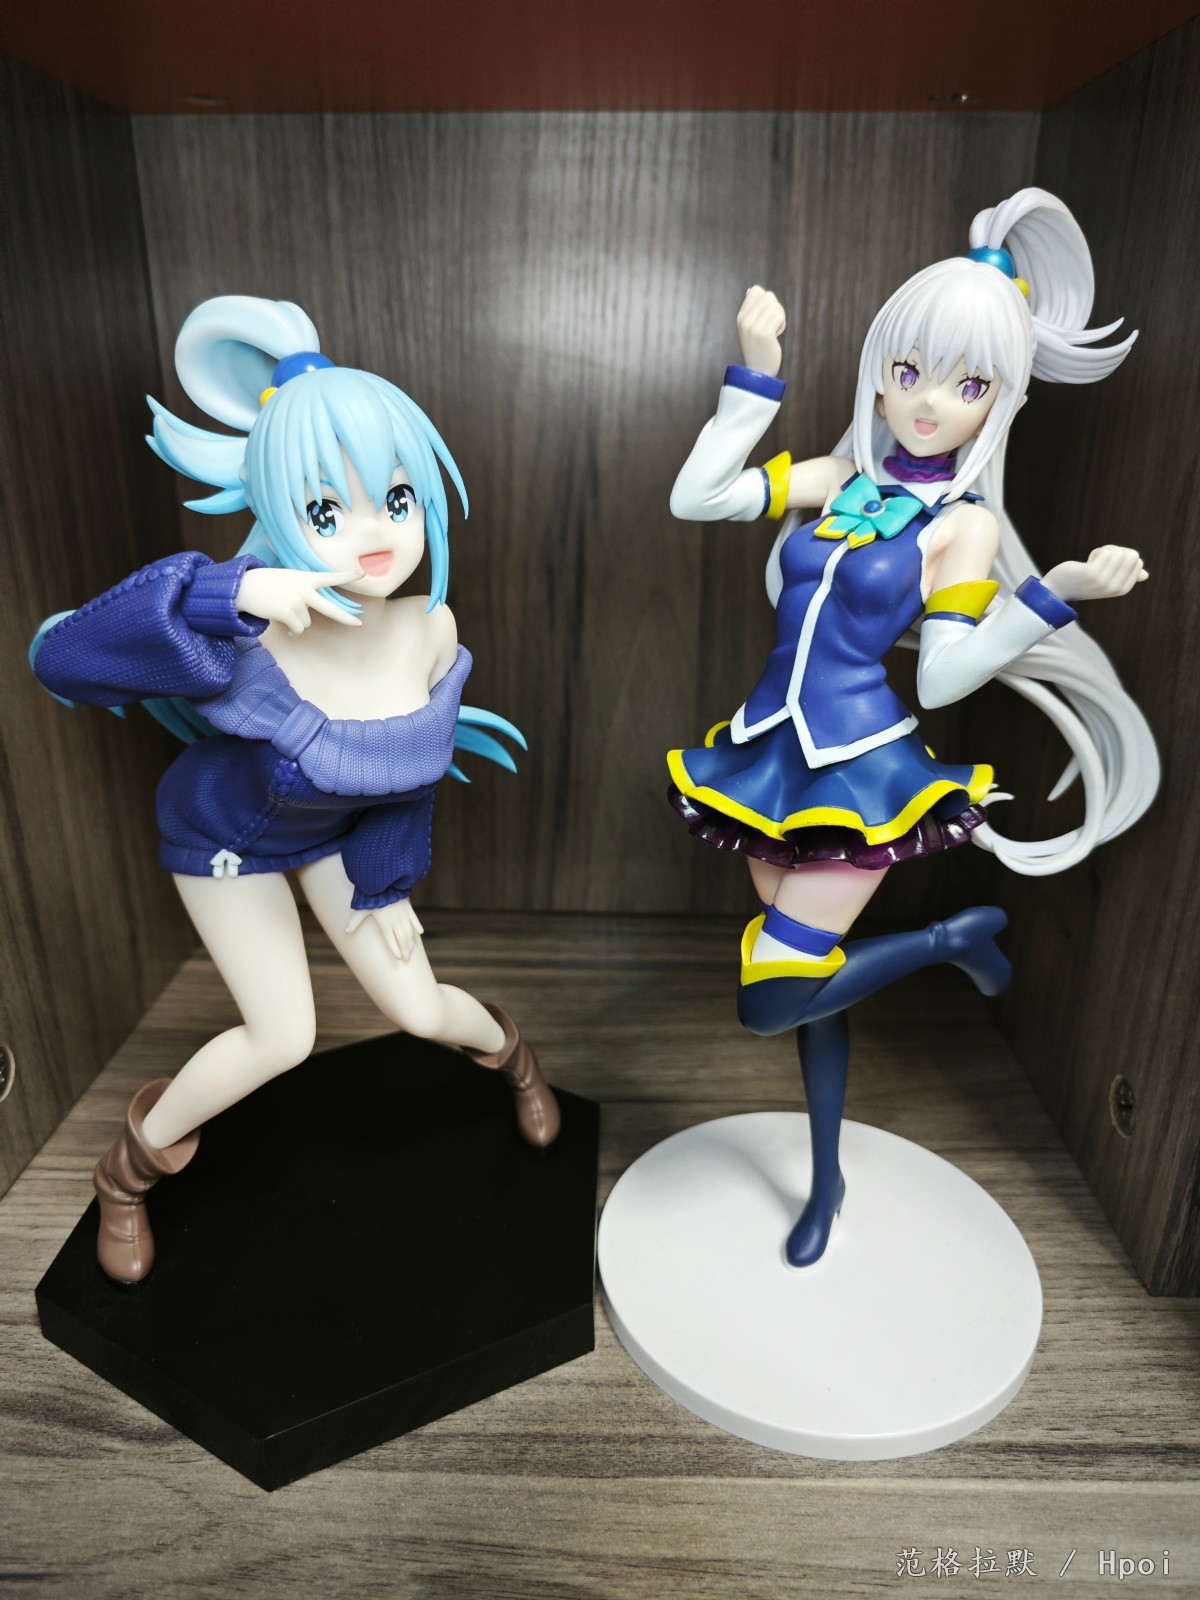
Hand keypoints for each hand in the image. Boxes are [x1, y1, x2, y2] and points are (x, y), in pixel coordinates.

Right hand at [236, 566, 364, 633]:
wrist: (243, 587)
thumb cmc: (265, 584)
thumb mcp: (287, 579)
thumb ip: (302, 591)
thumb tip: (306, 619)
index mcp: (304, 578)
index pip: (329, 577)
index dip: (346, 576)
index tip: (362, 574)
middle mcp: (303, 590)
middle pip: (329, 608)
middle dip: (345, 617)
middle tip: (359, 624)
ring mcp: (296, 602)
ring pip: (306, 623)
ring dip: (297, 622)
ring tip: (283, 612)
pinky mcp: (287, 613)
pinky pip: (297, 630)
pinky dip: (292, 632)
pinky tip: (284, 627)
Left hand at [345, 898, 423, 961]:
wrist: (385, 881)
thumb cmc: (372, 896)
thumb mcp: (362, 909)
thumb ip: (355, 921)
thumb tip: (345, 931)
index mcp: (384, 923)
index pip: (390, 940)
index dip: (395, 949)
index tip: (399, 958)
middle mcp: (395, 921)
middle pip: (401, 939)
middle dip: (405, 950)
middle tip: (408, 959)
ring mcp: (403, 915)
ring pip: (409, 932)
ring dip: (411, 942)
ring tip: (413, 951)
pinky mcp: (408, 908)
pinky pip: (414, 919)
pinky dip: (417, 926)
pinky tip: (420, 933)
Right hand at [737, 286, 786, 377]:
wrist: (759, 371)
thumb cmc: (758, 347)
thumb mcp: (750, 326)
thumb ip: (751, 309)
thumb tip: (751, 290)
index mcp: (741, 317)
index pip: (756, 290)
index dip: (766, 300)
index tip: (765, 314)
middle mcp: (745, 320)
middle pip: (768, 296)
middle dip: (775, 308)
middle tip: (772, 323)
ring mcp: (754, 327)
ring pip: (775, 306)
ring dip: (779, 317)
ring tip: (774, 330)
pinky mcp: (764, 334)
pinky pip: (779, 317)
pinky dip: (782, 324)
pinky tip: (776, 335)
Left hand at [1042, 545, 1147, 603]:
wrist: (1058, 589)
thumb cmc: (1084, 581)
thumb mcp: (1108, 580)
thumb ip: (1126, 576)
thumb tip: (1145, 575)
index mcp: (1122, 589)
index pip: (1137, 561)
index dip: (1123, 556)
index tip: (1108, 565)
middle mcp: (1115, 587)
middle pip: (1131, 554)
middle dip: (1116, 551)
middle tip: (1100, 561)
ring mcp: (1104, 582)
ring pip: (1118, 552)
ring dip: (1104, 551)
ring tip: (1093, 562)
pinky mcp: (1092, 574)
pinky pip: (1105, 552)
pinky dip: (1096, 552)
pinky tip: (1087, 562)